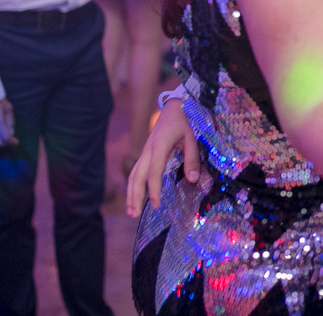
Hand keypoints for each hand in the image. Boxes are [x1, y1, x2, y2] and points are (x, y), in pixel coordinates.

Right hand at [127, 99, 199, 216]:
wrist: (173, 107)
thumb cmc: (184, 122)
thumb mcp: (192, 138)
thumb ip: (192, 159)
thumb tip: (192, 180)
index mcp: (159, 146)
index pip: (153, 172)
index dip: (153, 189)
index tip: (155, 205)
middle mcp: (148, 150)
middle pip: (136, 176)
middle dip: (134, 196)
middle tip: (134, 215)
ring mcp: (144, 152)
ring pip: (133, 175)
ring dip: (130, 194)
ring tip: (131, 212)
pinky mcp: (145, 154)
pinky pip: (136, 172)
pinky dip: (133, 186)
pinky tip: (134, 198)